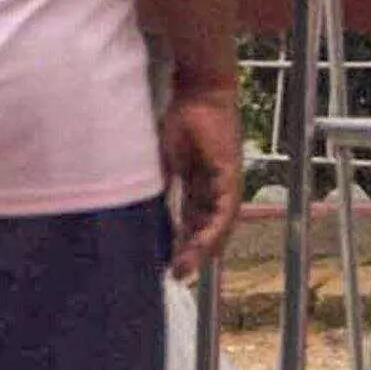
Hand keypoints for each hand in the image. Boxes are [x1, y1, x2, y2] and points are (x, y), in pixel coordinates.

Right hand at [159, 86, 242, 279]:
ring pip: (217, 227)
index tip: (165, 263)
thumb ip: (158, 186)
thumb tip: (138, 211)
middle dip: (190, 254)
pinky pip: (225, 211)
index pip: (189, 223)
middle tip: (176, 276)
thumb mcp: (162, 161)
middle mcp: (213, 190)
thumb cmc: (180, 121)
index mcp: (196, 186)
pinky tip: (203, 246)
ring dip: (202, 249)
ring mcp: (225, 186)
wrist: (198, 93)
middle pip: (204, 230)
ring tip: (186, 268)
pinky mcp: (232, 178)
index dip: (179, 243)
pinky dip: (214, 230)